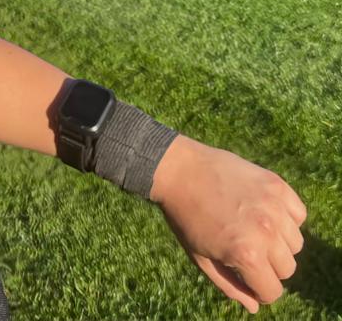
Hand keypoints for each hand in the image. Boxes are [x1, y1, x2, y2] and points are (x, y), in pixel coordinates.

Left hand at [149, 134, 306, 313]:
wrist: (177, 169)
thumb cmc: (185, 216)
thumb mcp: (201, 258)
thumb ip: (230, 286)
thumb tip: (255, 306)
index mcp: (246, 254)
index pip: (272, 291)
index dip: (257, 288)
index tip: (243, 274)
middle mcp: (266, 232)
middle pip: (287, 268)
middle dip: (267, 265)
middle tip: (243, 246)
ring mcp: (273, 207)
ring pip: (295, 243)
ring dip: (278, 241)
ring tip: (250, 227)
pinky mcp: (277, 185)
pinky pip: (298, 214)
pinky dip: (286, 217)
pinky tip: (262, 210)